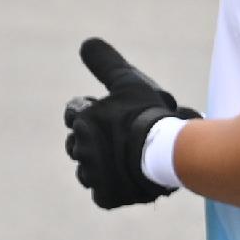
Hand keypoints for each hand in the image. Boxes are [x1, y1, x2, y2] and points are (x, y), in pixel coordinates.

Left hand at [62, 37, 185, 209]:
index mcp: (82, 122)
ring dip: (102, 168)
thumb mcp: (128, 82)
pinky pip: (102, 195)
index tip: (110, 115)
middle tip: (121, 141)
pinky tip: (130, 182)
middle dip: (94, 143)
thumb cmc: (146, 115)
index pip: (74, 114)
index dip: (90, 113)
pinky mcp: (106, 196)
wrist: (165, 152)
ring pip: (88, 172)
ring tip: (128, 163)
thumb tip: (87, 42)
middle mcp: (81, 150)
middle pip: (77, 146)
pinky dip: (113, 190)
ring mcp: (93, 175)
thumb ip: (106, 64)